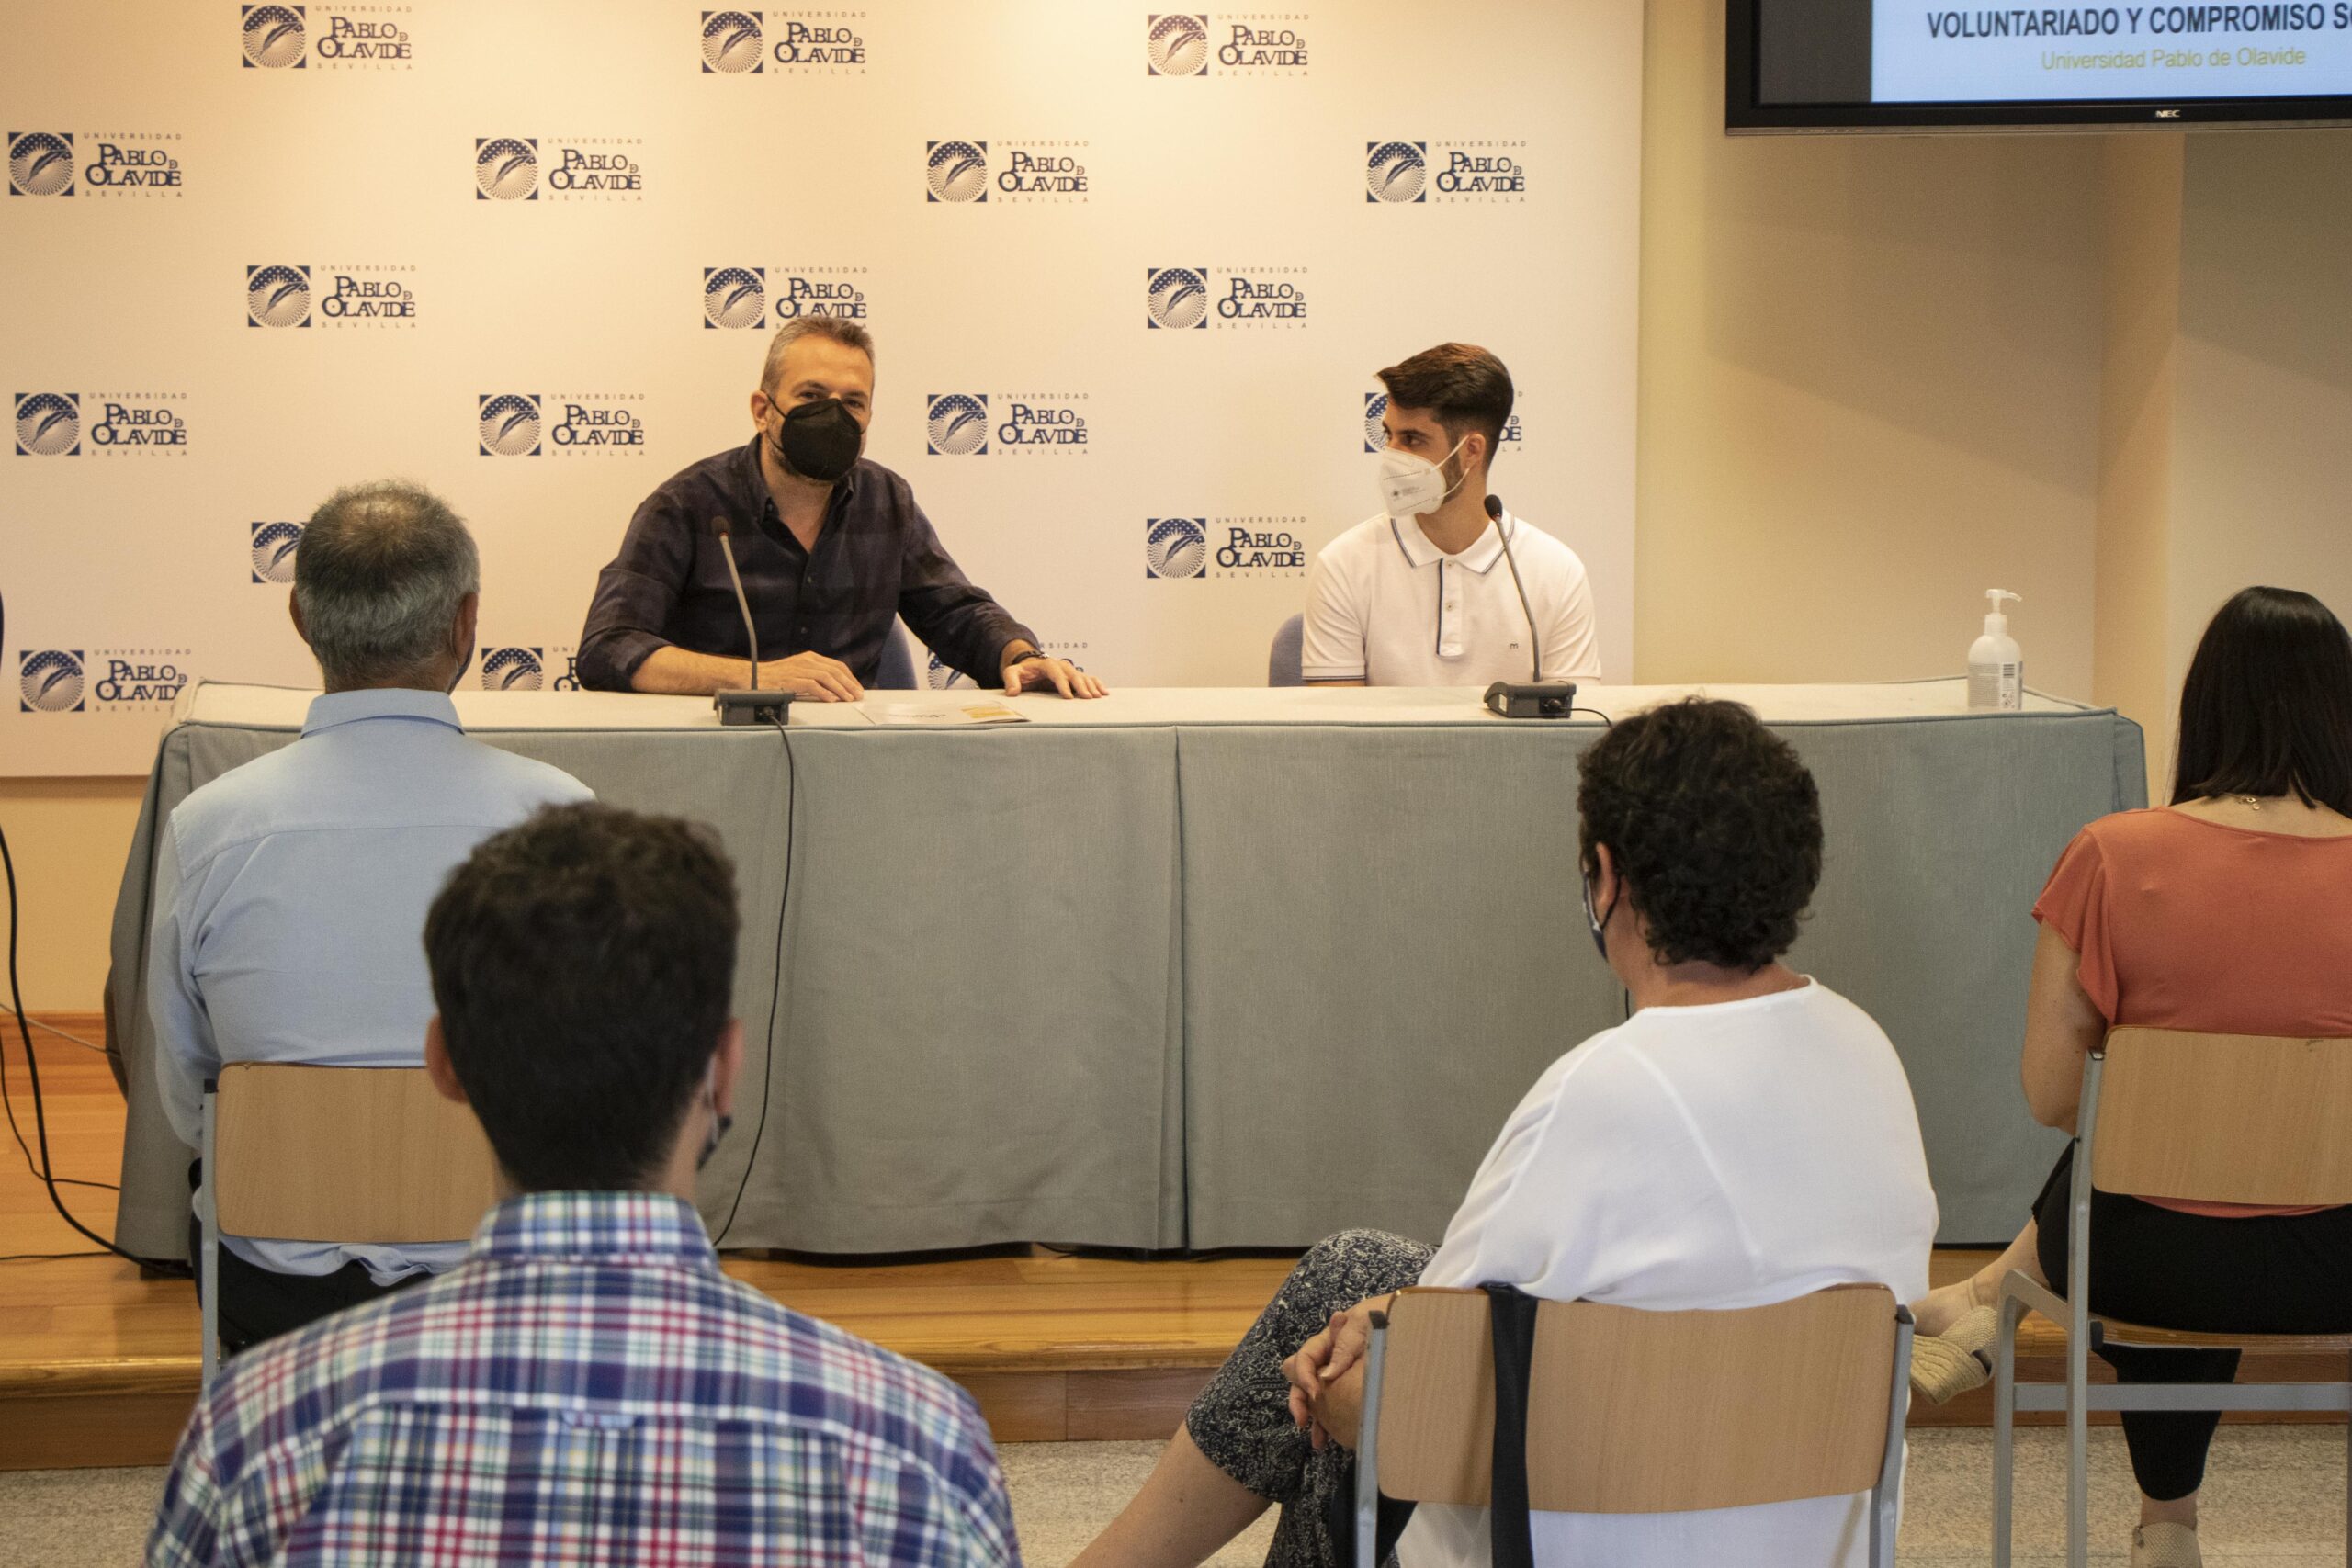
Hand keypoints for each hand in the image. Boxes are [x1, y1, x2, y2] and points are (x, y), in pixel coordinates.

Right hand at [757, 651, 862, 702]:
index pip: (837, 666)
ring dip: (840, 689)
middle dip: (849, 684)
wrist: (752, 675)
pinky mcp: (791, 679)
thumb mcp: (799, 671)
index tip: (857, 688)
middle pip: (835, 671)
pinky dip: (823, 693)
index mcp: (810, 658)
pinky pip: (812, 685)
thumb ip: (815, 677)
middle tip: (857, 695)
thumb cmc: (776, 677)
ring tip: (848, 699)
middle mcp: (807, 661)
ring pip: (826, 677)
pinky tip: (830, 700)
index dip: (850, 678)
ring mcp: (799, 669)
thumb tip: (835, 691)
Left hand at [1002, 655, 1107, 699]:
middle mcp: (1060, 665)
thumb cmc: (1022, 672)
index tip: (1068, 696)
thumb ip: (1011, 680)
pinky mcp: (1074, 677)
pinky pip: (1089, 678)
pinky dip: (1096, 684)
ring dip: (1091, 686)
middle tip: (1087, 698)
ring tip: (1097, 697)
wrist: (1030, 667)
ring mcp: (1069, 670)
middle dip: (1081, 686)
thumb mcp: (1012, 673)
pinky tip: (1104, 692)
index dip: (1062, 684)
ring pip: (1083, 676)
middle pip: (1073, 674)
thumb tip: (1012, 692)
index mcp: (1046, 664)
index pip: (1055, 672)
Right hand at [1281, 1299, 1382, 1449]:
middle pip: (1304, 1378)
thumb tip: (1326, 1376)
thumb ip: (1344, 1346)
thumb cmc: (1387, 1317)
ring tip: (1317, 1440)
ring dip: (1314, 1416)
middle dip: (1300, 1399)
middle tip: (1302, 1420)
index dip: (1304, 1375)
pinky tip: (1328, 1439)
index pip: (1306, 1357)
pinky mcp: (1354, 1389)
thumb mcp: (1363, 1324)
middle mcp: (1332, 1358)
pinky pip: (1335, 1405)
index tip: (1315, 1394)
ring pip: (1318, 1396)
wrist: (1414, 1322)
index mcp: (1330, 1340)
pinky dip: (1329, 1422)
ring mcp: (1343, 1375)